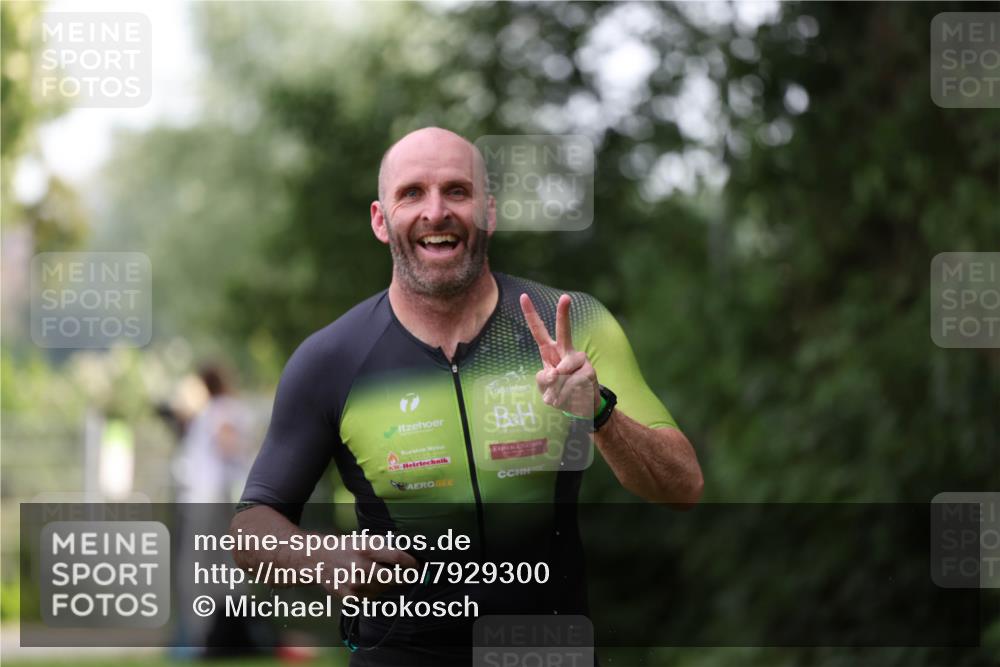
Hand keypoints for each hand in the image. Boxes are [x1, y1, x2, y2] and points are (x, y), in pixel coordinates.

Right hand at [319, 546, 418, 599]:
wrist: (321, 559)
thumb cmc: (349, 548)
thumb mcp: (367, 540)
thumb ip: (387, 546)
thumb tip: (411, 552)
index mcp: (367, 549)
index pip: (397, 557)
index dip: (411, 563)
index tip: (417, 565)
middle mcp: (361, 567)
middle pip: (393, 577)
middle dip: (405, 577)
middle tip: (409, 575)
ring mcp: (355, 584)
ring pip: (384, 589)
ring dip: (388, 584)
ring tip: (381, 576)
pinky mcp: (351, 597)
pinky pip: (372, 597)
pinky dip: (375, 591)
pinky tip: (368, 583)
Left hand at [519, 293, 599, 417]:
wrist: (580, 407)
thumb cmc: (559, 392)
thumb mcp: (543, 387)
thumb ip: (543, 379)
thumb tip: (555, 372)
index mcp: (549, 350)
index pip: (538, 330)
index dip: (530, 313)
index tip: (523, 296)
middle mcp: (566, 350)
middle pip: (564, 330)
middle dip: (564, 313)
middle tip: (565, 297)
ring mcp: (579, 358)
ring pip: (562, 371)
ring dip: (557, 389)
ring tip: (561, 397)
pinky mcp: (590, 370)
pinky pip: (572, 383)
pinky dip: (567, 395)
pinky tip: (571, 398)